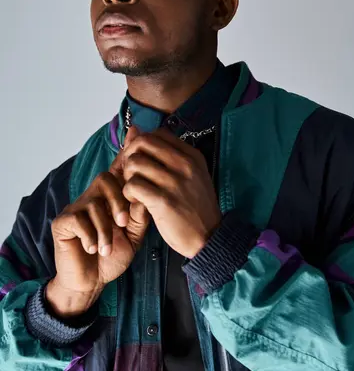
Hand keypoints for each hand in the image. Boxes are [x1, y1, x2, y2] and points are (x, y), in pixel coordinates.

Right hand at [47, 126, 150, 316]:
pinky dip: (90, 235)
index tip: (137, 131)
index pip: (119, 169)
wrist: (92, 281)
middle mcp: (94, 197)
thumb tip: (147, 185)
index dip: (127, 151)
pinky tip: (93, 249)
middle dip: (118, 202)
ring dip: (104, 227)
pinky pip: (78, 218)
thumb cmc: (113, 255)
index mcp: (113, 198)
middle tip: (124, 224)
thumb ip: (141, 211)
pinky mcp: (63, 222)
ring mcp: (77, 208)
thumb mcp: (135, 234)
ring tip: (108, 247)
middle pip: (106, 180)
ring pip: (94, 202)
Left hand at [121, 127, 221, 257]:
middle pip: (143, 143)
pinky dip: (128, 193)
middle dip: (131, 156)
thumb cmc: (196, 208)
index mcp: (192, 156)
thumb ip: (171, 157)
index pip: (158, 134)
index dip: (143, 145)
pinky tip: (136, 201)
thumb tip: (141, 134)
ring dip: (127, 177)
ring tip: (134, 190)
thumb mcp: (193, 176)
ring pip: (134, 163)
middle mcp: (184, 164)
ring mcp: (174, 182)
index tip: (142, 161)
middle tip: (132, 174)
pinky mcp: (163, 201)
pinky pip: (133, 185)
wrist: (208, 237)